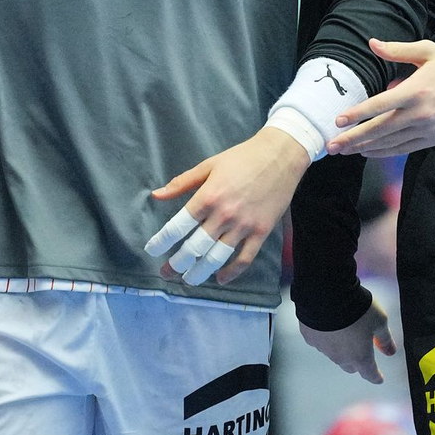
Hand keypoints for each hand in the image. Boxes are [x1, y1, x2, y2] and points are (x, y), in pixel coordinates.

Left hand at [144, 127, 309, 286]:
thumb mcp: (210, 164)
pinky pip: (245, 258)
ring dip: (199, 273)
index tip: (152, 250)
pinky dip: (232, 272)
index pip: (177, 226)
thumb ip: (182, 182)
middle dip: (176, 264)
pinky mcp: (262, 230)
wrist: (282, 154)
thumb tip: (156, 195)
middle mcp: (224, 214)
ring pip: (217, 257)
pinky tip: (221, 278)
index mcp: (208, 196)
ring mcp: (244, 225)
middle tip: (166, 273)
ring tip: (189, 279)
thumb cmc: (244, 157)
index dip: (161, 241)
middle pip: (194, 247)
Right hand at [299, 299, 395, 383]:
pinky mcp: (310, 338)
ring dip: (341, 347)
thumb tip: (391, 352)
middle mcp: (340, 357)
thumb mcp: (380, 320)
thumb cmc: (359, 308)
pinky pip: (321, 341)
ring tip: (347, 327)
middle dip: (358, 361)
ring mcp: (323, 349)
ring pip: (334, 354)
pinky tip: (330, 322)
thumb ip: (385, 339)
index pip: (370, 373)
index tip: (379, 379)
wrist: (327, 295)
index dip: (376, 376)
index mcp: (360, 356)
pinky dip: (327, 336)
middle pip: (351, 366)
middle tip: (363, 348)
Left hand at [326, 38, 434, 155]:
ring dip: (365, 148)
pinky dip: (384, 152)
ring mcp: (426, 129)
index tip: (339, 119)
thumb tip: (372, 43)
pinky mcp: (432, 139)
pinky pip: (403, 149)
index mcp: (416, 90)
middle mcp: (419, 113)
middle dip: (353, 138)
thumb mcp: (428, 51)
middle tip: (332, 145)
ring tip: (344, 150)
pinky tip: (369, 152)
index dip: (357, 114)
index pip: (380, 105)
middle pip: (380, 129)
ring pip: (389, 143)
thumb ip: (398, 50)